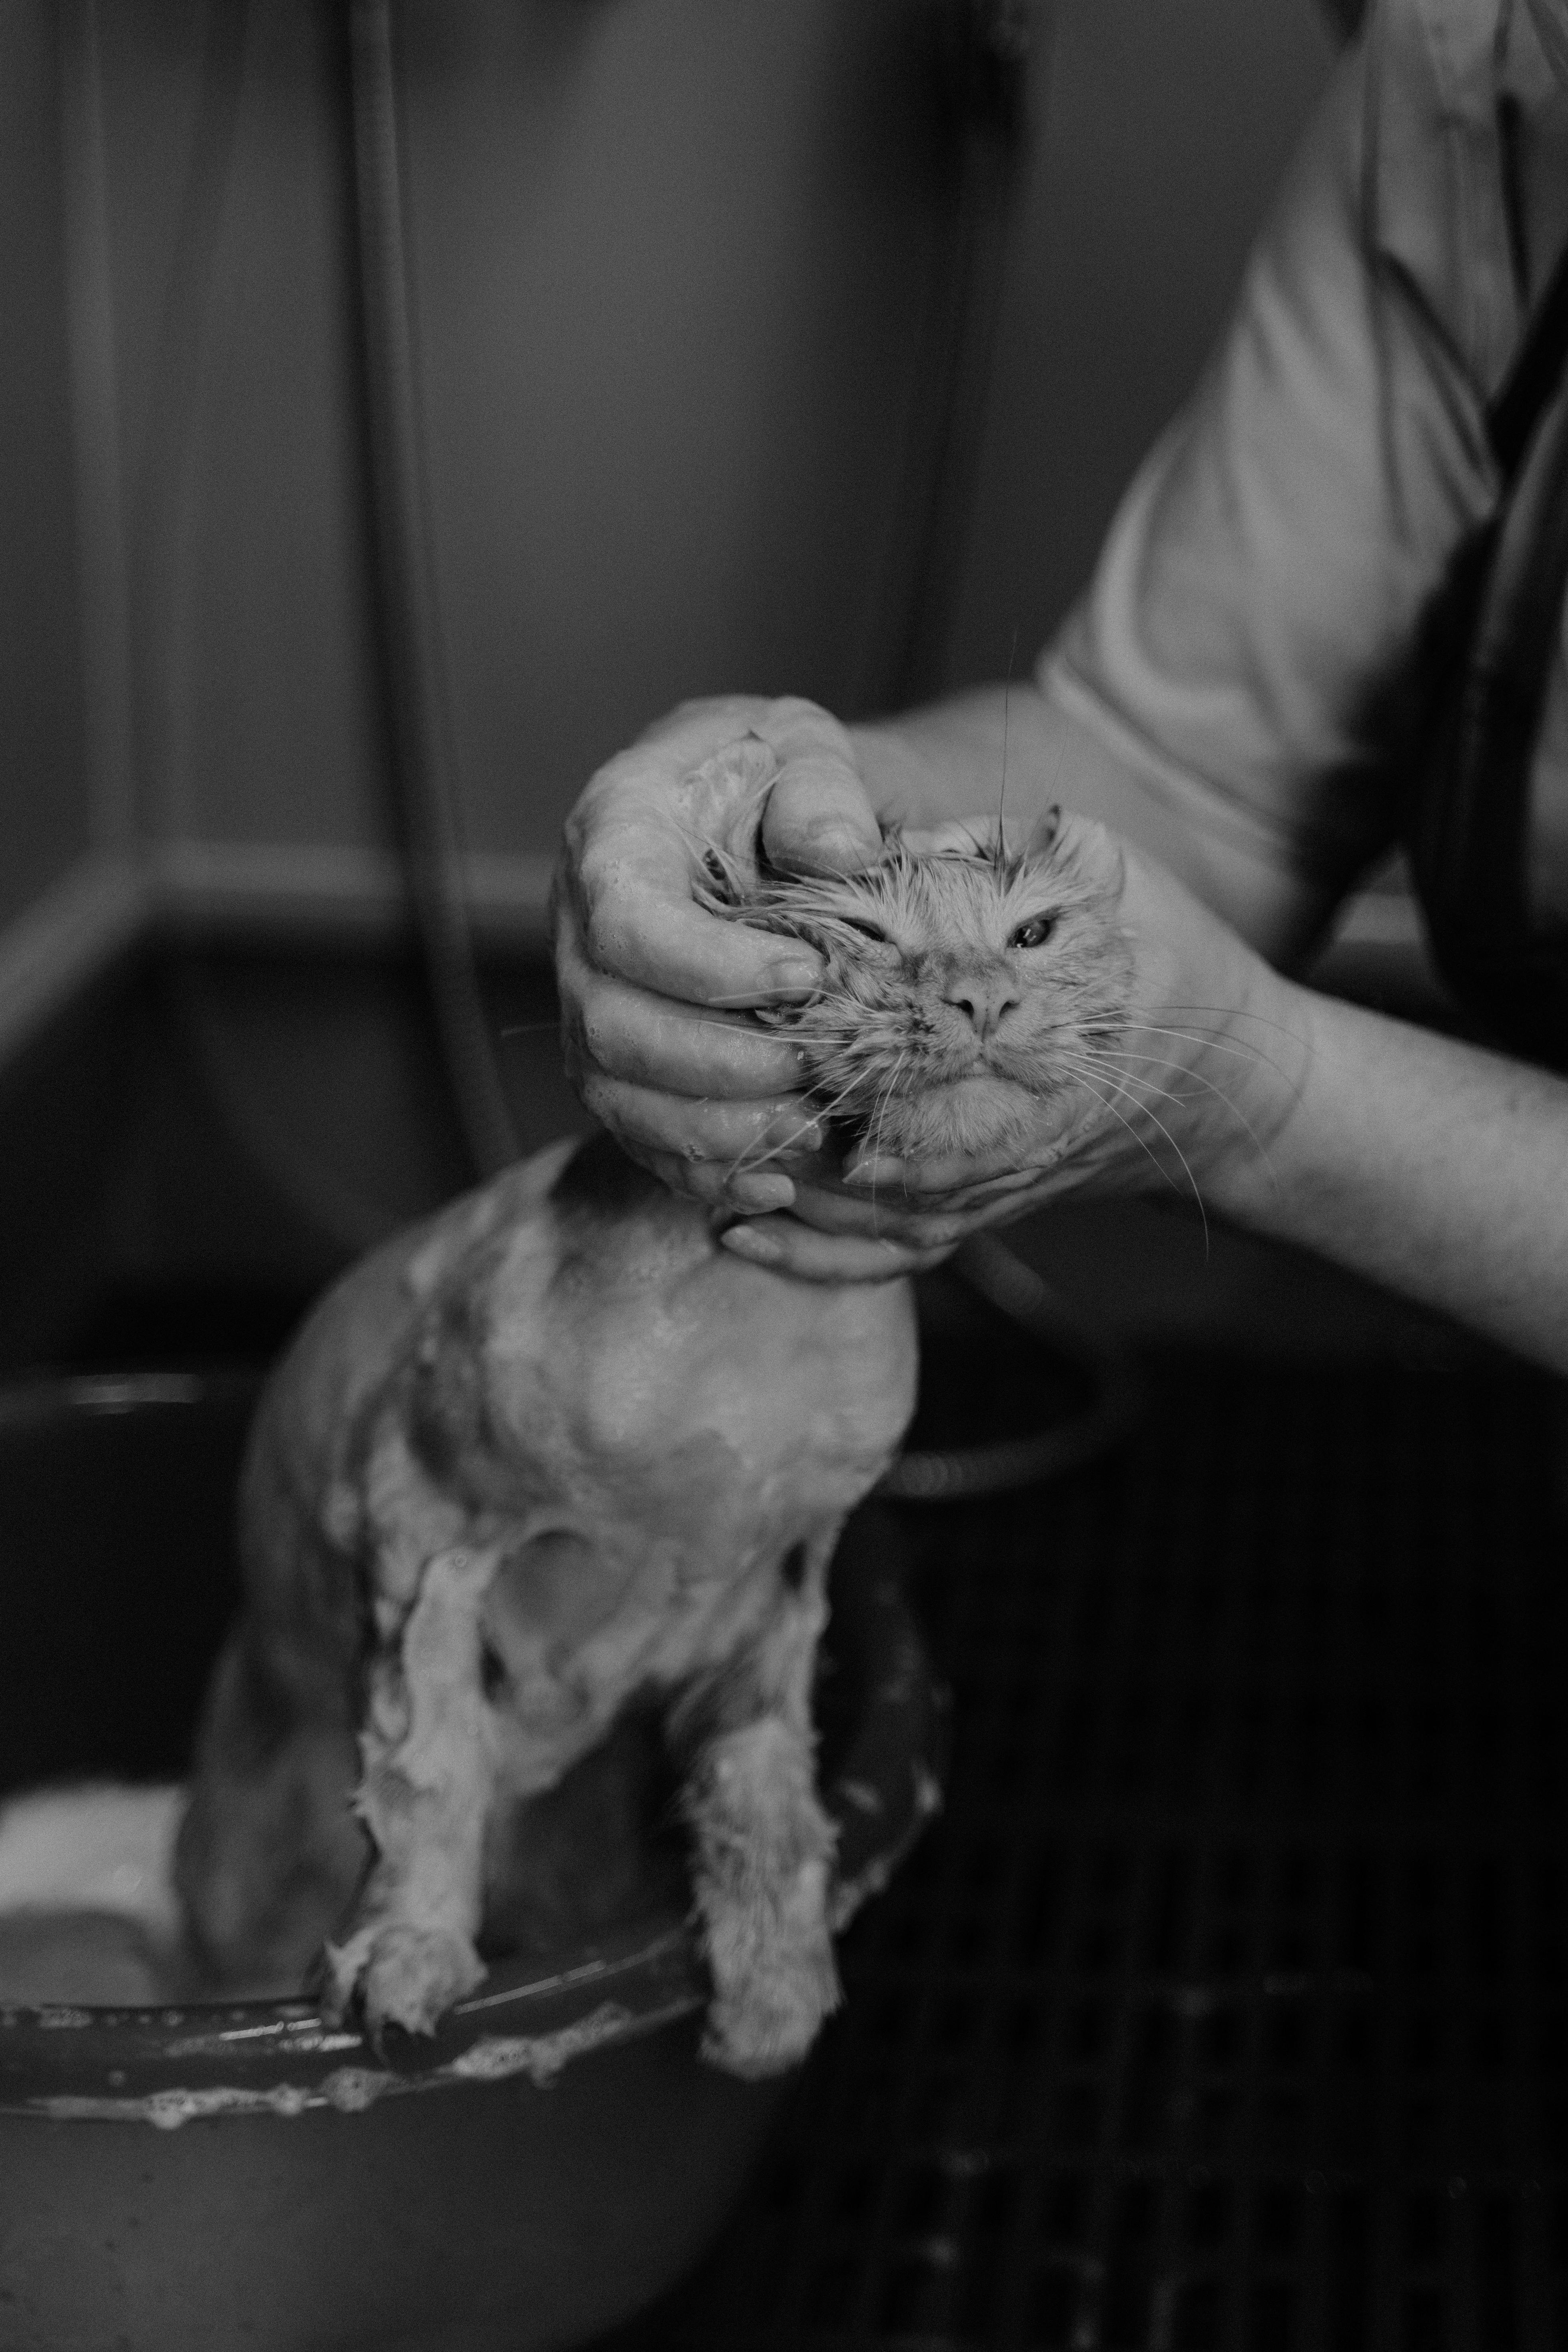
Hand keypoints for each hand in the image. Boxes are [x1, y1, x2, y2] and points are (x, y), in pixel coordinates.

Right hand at [553, 697, 883, 1213]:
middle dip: (723, 1061)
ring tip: (816, 1126)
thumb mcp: (800, 745)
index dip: (712, 966)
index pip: (628, 923)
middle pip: (612, 1027)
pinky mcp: (617, 1066)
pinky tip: (777, 1179)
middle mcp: (578, 931)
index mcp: (610, 838)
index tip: (807, 975)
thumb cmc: (773, 777)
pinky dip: (705, 1171)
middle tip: (821, 1061)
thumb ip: (817, 786)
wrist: (756, 816)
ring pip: (617, 1096)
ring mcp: (589, 1005)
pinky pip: (638, 1139)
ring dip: (719, 1126)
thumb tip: (837, 851)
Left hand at [717, 819, 1312, 1280]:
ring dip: (778, 1197)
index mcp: (1023, 1046)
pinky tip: (741, 1228)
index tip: (753, 1034)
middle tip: (694, 1108)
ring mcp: (983, 1189)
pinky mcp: (977, 1216)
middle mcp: (996, 1135)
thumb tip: (893, 835)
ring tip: (702, 1162)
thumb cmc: (1171, 965)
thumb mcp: (1110, 877)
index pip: (899, 1060)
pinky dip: (810, 1256)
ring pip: (858, 1217)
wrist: (1232, 1085)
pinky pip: (882, 1257)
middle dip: (776, 1136)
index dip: (818, 1053)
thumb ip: (1004, 851)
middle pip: (858, 1150)